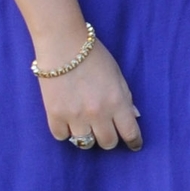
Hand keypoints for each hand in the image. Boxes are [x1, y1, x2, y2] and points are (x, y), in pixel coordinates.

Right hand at [35, 35, 142, 150]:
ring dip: (87, 136)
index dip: (134, 142)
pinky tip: (68, 122)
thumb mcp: (118, 76)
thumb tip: (134, 116)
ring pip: (85, 143)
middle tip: (106, 130)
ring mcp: (75, 116)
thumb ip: (126, 98)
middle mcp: (98, 113)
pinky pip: (62, 136)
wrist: (63, 45)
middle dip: (109, 138)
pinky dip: (66, 132)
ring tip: (85, 125)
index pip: (130, 133)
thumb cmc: (94, 56)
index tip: (134, 145)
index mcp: (117, 103)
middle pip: (108, 142)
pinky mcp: (54, 115)